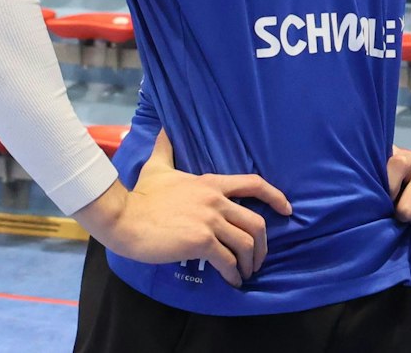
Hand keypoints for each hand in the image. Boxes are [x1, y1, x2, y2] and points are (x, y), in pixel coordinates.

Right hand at [73, 128, 291, 287]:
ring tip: (244, 274)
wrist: (123, 217)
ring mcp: (210, 221)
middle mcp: (216, 201)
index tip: (287, 210)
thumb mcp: (156, 168)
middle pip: (256, 223)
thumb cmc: (140, 196)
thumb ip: (164, 150)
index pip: (254, 184)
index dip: (275, 197)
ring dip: (249, 263)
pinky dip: (233, 274)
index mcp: (211, 183)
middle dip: (262, 246)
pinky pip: (227, 261)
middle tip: (257, 260)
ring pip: (245, 244)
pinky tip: (231, 281)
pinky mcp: (200, 241)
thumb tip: (163, 130)